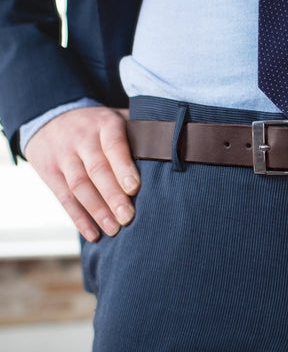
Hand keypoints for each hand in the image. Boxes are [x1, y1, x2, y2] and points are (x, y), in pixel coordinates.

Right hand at [24, 106, 139, 241]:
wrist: (50, 117)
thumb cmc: (99, 124)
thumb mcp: (117, 117)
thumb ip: (140, 131)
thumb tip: (172, 150)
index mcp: (105, 124)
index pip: (113, 145)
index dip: (123, 167)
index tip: (135, 188)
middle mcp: (82, 139)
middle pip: (96, 170)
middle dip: (112, 196)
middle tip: (128, 217)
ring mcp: (63, 156)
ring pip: (79, 186)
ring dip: (97, 210)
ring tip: (114, 229)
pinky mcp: (50, 173)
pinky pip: (64, 198)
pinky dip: (78, 218)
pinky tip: (93, 234)